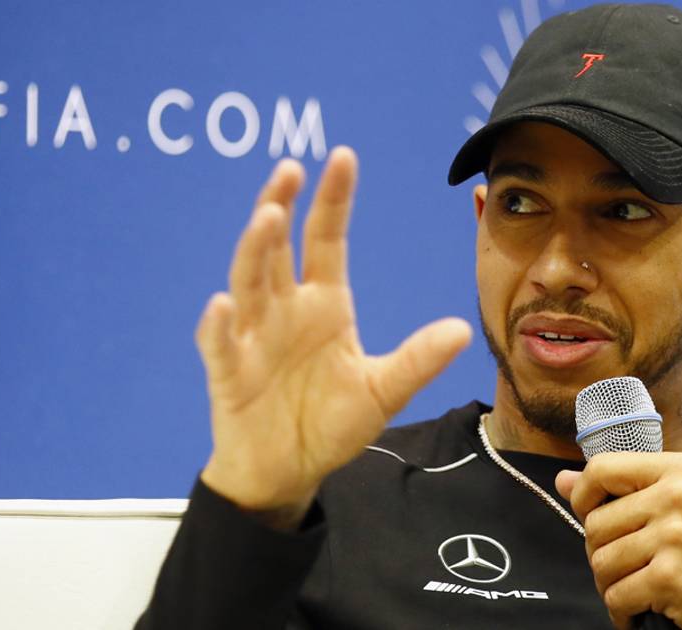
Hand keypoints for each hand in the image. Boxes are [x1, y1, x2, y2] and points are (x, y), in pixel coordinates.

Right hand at [196, 150, 471, 523]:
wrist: (289, 471)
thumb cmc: (329, 423)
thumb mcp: (383, 391)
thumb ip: (417, 360)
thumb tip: (463, 329)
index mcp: (324, 305)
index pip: (326, 240)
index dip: (332, 201)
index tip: (342, 157)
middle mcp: (284, 311)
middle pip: (278, 248)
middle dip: (281, 207)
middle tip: (291, 170)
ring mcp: (252, 338)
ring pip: (248, 283)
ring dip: (255, 250)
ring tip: (267, 217)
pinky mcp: (229, 374)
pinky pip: (220, 345)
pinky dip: (217, 325)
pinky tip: (222, 305)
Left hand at [555, 453, 681, 628]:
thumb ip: (624, 490)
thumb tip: (562, 480)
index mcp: (677, 470)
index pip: (601, 469)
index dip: (584, 496)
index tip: (591, 515)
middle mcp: (674, 497)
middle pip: (595, 526)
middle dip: (603, 555)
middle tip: (631, 568)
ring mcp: (673, 536)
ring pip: (601, 564)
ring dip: (614, 586)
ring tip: (640, 589)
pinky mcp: (670, 577)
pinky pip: (617, 596)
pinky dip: (624, 612)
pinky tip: (645, 611)